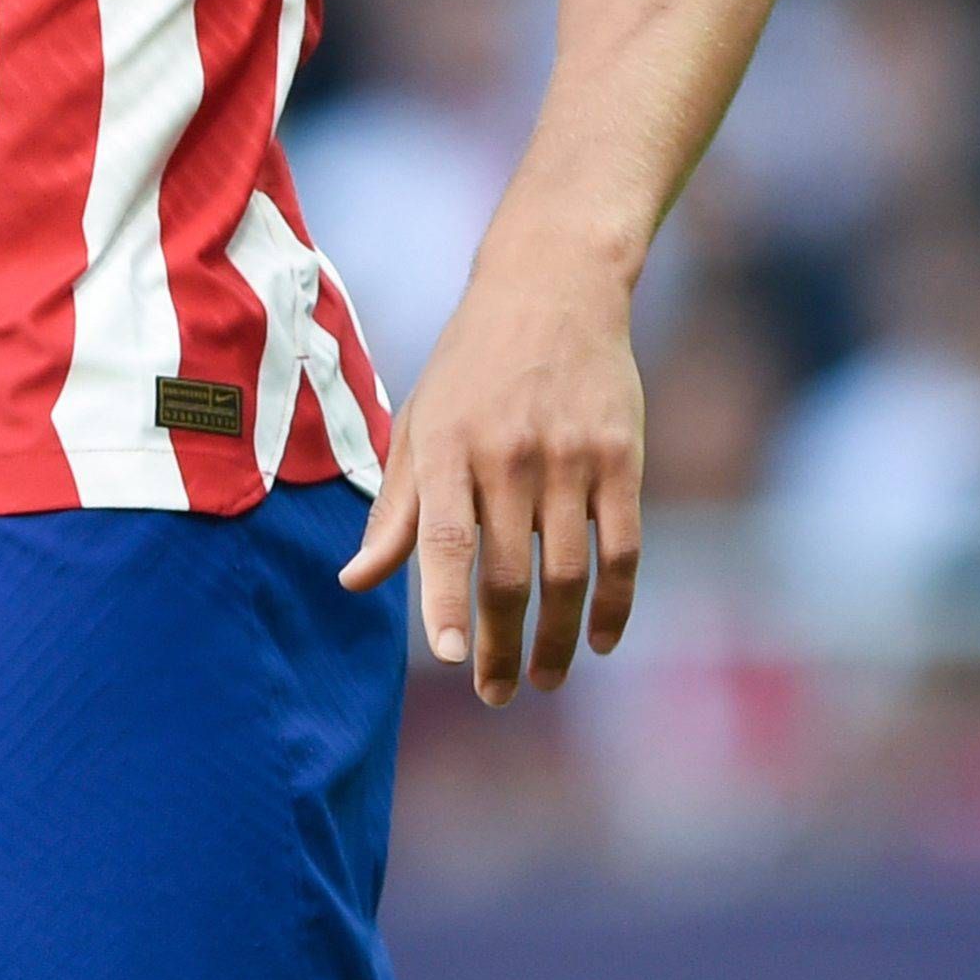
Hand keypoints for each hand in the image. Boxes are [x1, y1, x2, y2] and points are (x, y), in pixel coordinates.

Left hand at [338, 226, 645, 705]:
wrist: (553, 286)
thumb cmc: (471, 365)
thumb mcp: (421, 423)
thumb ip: (396, 509)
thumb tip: (356, 582)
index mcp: (447, 446)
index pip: (444, 539)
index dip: (446, 601)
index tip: (451, 657)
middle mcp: (508, 453)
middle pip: (509, 572)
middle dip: (501, 645)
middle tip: (496, 694)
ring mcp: (570, 456)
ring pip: (569, 573)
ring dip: (556, 639)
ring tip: (543, 679)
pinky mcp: (623, 457)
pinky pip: (622, 550)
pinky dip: (614, 605)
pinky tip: (598, 641)